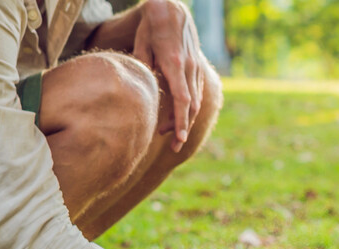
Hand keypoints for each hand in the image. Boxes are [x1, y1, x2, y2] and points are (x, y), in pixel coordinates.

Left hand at [134, 0, 203, 151]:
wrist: (172, 8)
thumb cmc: (152, 25)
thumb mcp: (141, 43)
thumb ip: (143, 66)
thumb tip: (142, 88)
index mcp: (174, 63)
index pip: (182, 100)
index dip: (181, 122)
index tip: (179, 139)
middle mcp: (189, 68)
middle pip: (191, 106)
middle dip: (182, 128)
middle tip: (172, 145)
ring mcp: (195, 68)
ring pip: (195, 101)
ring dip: (184, 119)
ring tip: (167, 131)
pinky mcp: (197, 67)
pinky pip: (196, 92)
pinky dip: (188, 108)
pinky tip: (177, 115)